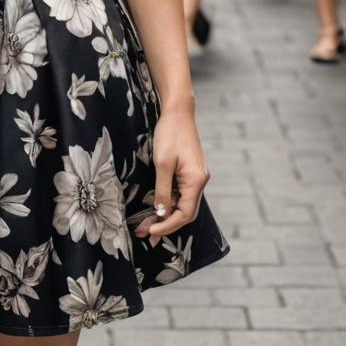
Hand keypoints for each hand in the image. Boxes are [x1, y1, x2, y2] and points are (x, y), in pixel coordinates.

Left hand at [134, 107, 209, 239]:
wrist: (178, 112)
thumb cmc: (170, 134)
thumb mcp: (163, 163)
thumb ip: (162, 190)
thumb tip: (161, 213)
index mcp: (196, 181)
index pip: (184, 213)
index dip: (168, 225)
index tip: (151, 231)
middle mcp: (199, 181)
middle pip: (185, 212)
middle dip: (166, 224)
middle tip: (146, 234)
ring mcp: (195, 177)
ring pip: (183, 204)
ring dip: (167, 215)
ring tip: (148, 225)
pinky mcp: (189, 172)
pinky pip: (181, 194)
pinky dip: (169, 203)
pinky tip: (156, 208)